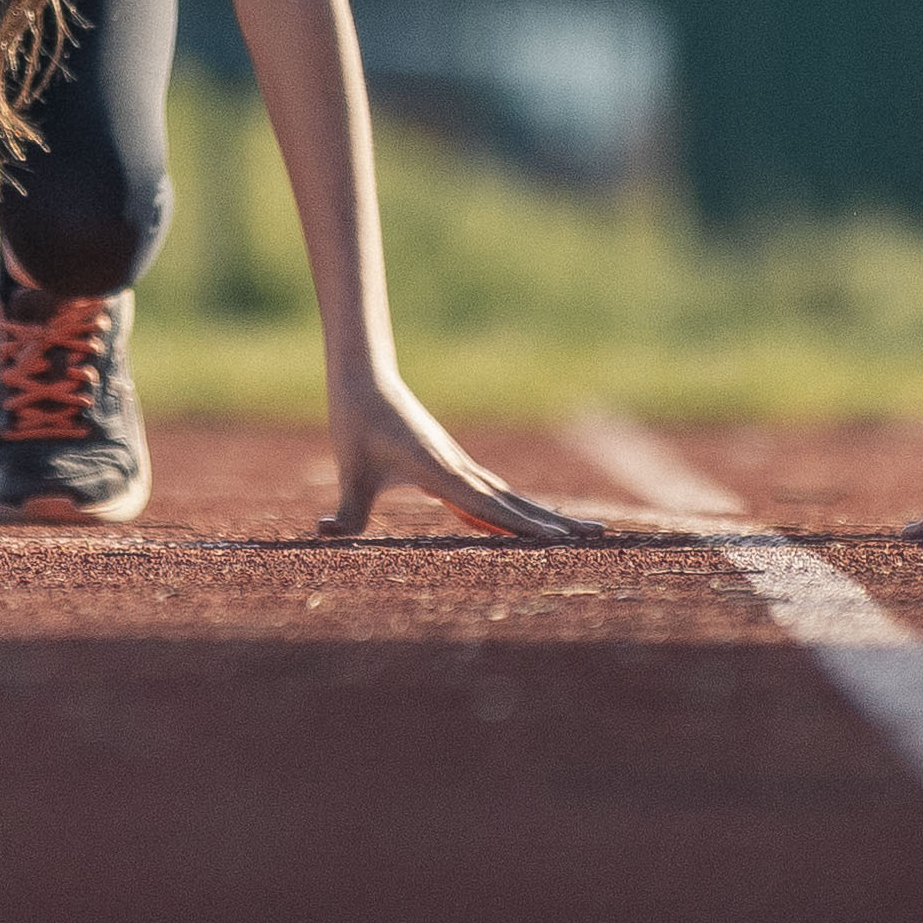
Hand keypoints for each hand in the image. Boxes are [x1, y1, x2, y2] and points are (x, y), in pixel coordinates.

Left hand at [321, 365, 593, 540]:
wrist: (364, 379)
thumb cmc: (356, 422)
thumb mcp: (351, 471)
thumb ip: (347, 510)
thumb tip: (325, 533)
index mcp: (442, 474)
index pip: (492, 508)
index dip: (526, 528)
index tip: (561, 542)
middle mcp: (459, 470)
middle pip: (516, 503)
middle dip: (554, 523)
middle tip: (598, 535)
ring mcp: (457, 467)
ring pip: (507, 497)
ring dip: (540, 515)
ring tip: (576, 531)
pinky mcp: (448, 464)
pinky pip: (488, 493)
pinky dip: (510, 509)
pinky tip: (517, 522)